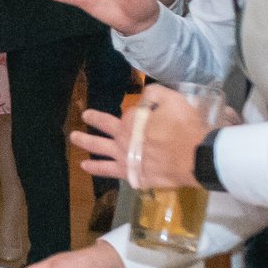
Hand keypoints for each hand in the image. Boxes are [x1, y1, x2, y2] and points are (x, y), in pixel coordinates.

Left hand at [68, 85, 207, 187]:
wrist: (194, 157)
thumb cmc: (185, 127)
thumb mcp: (173, 100)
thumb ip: (156, 94)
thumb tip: (145, 93)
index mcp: (132, 121)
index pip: (127, 114)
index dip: (135, 112)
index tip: (142, 111)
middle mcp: (122, 138)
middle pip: (103, 128)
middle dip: (92, 120)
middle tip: (83, 116)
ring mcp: (123, 157)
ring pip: (99, 149)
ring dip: (85, 142)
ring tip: (73, 139)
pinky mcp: (129, 174)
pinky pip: (108, 171)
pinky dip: (96, 168)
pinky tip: (86, 167)